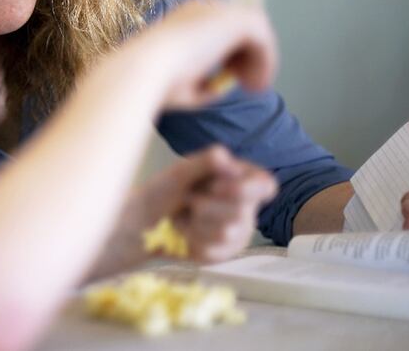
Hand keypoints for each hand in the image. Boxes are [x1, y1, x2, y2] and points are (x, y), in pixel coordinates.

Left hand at [97, 146, 277, 274]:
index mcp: (241, 180)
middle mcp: (246, 207)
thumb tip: (223, 155)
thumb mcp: (180, 171)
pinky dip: (190, 239)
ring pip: (225, 232)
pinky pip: (213, 250)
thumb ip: (203, 162)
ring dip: (194, 223)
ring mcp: (237, 233)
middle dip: (205, 205)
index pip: (265, 185)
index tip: (216, 187)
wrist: (144, 221)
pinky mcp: (223, 253)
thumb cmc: (164, 190)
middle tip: (189, 199)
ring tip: (184, 216)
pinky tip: (183, 233)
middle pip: (241, 211)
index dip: (244, 188)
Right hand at [135, 0, 277, 110]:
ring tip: (256, 87)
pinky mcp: (233, 19)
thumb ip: (204, 81)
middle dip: (250, 54)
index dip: (234, 53)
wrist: (144, 69)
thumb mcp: (183, 84)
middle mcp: (202, 9)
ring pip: (256, 30)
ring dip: (261, 58)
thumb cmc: (156, 82)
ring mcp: (218, 10)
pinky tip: (256, 84)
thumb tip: (223, 85)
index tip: (235, 79)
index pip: (220, 28)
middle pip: (241, 25)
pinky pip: (263, 38)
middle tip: (251, 85)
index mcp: (184, 18)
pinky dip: (266, 61)